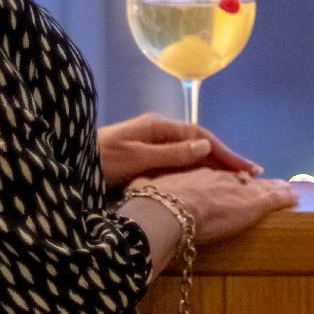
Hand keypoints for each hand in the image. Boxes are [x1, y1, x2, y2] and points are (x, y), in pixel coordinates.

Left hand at [97, 113, 260, 189]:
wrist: (64, 169)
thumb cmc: (98, 161)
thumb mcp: (135, 158)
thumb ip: (171, 153)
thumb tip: (208, 146)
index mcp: (157, 128)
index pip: (200, 137)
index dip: (225, 152)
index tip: (247, 168)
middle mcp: (157, 135)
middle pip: (198, 145)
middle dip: (224, 159)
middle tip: (249, 177)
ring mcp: (149, 148)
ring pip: (189, 157)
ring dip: (211, 168)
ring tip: (233, 183)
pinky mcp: (142, 164)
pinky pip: (176, 167)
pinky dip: (194, 175)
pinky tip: (204, 186)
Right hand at [139, 168, 297, 245]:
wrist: (168, 210)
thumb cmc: (153, 203)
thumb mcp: (143, 189)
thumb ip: (143, 186)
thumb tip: (130, 184)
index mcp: (194, 174)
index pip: (214, 175)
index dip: (224, 179)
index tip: (231, 181)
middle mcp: (218, 177)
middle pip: (239, 178)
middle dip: (251, 181)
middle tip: (262, 182)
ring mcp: (236, 189)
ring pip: (259, 186)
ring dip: (272, 188)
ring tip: (285, 189)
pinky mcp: (252, 203)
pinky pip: (273, 197)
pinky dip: (284, 197)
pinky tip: (294, 197)